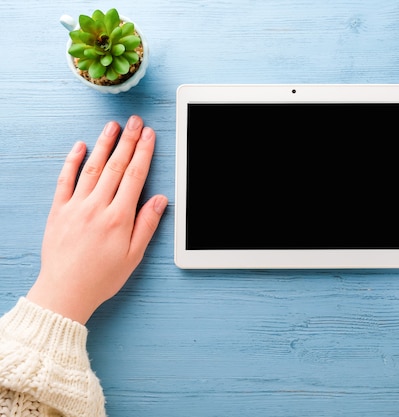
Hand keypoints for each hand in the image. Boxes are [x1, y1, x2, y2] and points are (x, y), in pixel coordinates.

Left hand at [27, 116, 167, 324]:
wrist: (65, 291)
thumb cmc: (101, 277)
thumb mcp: (133, 255)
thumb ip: (147, 225)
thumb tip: (159, 200)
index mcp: (118, 218)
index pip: (135, 177)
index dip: (144, 153)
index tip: (149, 136)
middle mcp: (97, 207)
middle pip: (116, 166)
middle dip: (128, 141)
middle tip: (135, 122)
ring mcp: (75, 206)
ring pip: (92, 168)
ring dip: (104, 144)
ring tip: (113, 126)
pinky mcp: (59, 210)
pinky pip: (65, 180)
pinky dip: (72, 161)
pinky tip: (80, 146)